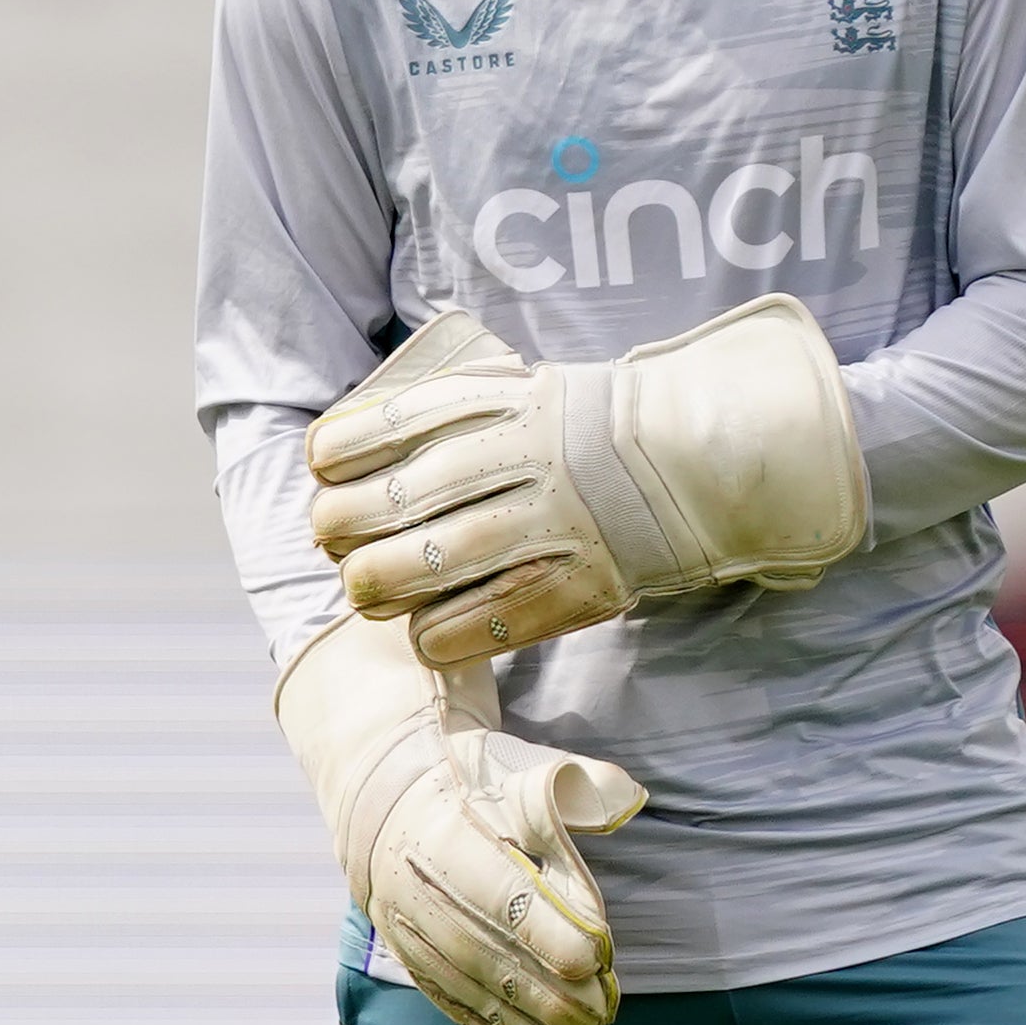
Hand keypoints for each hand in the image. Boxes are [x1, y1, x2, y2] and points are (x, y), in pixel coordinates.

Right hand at [272, 610, 648, 1024]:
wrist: (384, 786)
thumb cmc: (468, 776)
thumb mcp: (516, 764)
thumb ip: (572, 785)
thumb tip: (623, 797)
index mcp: (439, 829)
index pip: (496, 889)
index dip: (547, 928)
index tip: (597, 954)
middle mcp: (411, 884)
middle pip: (482, 949)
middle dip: (544, 991)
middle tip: (600, 1013)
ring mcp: (402, 926)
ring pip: (467, 984)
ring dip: (526, 1022)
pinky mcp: (406, 954)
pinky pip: (449, 1002)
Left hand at [307, 297, 868, 666]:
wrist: (704, 458)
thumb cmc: (593, 427)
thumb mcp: (528, 390)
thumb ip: (453, 410)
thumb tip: (350, 441)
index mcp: (512, 404)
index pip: (404, 422)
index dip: (347, 448)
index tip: (321, 464)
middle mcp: (529, 462)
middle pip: (406, 499)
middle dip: (348, 522)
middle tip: (331, 535)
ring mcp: (555, 526)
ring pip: (438, 563)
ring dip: (380, 583)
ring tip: (362, 589)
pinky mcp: (579, 586)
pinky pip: (490, 623)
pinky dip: (441, 634)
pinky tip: (421, 634)